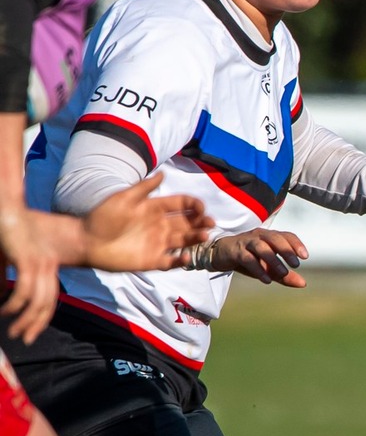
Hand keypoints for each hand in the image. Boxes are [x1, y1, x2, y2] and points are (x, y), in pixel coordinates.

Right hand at [0, 202, 59, 341]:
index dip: (42, 317)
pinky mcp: (28, 260)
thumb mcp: (4, 259)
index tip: (30, 331)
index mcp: (46, 264)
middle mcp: (48, 265)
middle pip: (48, 303)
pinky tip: (4, 311)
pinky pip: (25, 291)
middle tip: (24, 339)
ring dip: (24, 319)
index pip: (50, 297)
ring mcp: (41, 263)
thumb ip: (3, 277)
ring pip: (38, 301)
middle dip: (36, 324)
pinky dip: (14, 305)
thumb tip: (2, 294)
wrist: (5, 209)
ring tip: (11, 330)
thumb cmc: (2, 232)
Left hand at [79, 176, 214, 272]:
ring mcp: (157, 244)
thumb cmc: (101, 217)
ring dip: (196, 238)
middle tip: (210, 223)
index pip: (181, 204)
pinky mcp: (152, 260)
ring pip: (184, 241)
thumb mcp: (123, 198)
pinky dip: (181, 260)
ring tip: (204, 236)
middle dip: (201, 222)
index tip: (200, 208)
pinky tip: (186, 256)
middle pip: (187, 223)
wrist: (85, 240)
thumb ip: (144, 188)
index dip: (193, 205)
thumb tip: (163, 173)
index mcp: (154, 209)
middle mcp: (159, 226)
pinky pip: (171, 261)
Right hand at [210, 228, 309, 286]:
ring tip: (283, 273)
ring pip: (261, 246)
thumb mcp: (268, 267)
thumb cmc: (249, 258)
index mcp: (270, 236)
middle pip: (275, 238)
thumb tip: (303, 284)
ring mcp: (246, 242)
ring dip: (273, 260)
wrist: (220, 255)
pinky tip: (267, 280)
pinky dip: (258, 269)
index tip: (305, 256)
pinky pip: (247, 258)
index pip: (286, 235)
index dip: (296, 244)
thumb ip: (285, 275)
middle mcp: (259, 235)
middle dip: (286, 250)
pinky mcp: (235, 251)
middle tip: (296, 265)